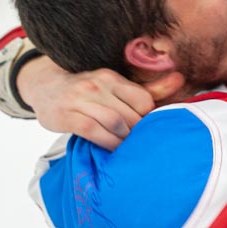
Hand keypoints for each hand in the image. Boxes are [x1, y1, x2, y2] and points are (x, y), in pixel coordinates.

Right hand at [17, 56, 154, 149]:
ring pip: (114, 123)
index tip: (149, 129)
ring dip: (125, 141)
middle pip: (130, 115)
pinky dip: (107, 143)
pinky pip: (93, 131)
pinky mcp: (66, 115)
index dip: (149, 118)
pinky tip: (112, 150)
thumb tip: (181, 80)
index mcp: (112, 77)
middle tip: (142, 145)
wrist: (45, 88)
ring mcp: (80, 99)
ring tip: (128, 149)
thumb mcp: (114, 86)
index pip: (143, 99)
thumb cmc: (87, 91)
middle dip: (138, 133)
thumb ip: (147, 88)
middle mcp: (97, 84)